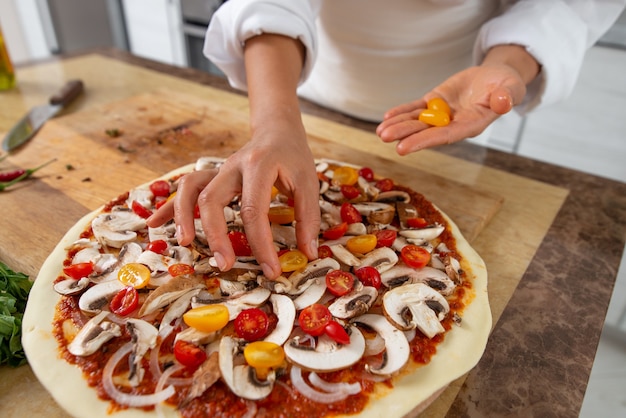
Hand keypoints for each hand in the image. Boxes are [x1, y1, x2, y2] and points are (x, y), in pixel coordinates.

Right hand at [147, 123, 320, 279]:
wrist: (276, 130)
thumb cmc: (293, 157)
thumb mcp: (309, 183)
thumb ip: (308, 217)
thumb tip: (308, 254)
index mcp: (259, 166)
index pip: (254, 210)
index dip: (261, 244)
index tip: (270, 270)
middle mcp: (232, 166)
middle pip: (211, 198)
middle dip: (214, 234)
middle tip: (224, 264)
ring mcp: (217, 170)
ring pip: (189, 188)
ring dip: (182, 215)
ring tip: (184, 243)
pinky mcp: (211, 177)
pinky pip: (183, 189)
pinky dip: (168, 207)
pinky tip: (153, 224)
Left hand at [376, 45, 538, 154]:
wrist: (495, 78)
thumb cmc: (506, 85)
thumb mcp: (511, 88)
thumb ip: (506, 97)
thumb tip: (503, 103)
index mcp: (471, 125)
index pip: (445, 136)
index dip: (424, 141)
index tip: (404, 148)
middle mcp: (454, 123)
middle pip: (426, 131)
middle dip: (405, 134)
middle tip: (384, 138)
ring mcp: (442, 114)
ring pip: (418, 121)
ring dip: (399, 126)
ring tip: (380, 132)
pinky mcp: (435, 102)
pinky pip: (417, 108)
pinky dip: (402, 112)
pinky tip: (387, 117)